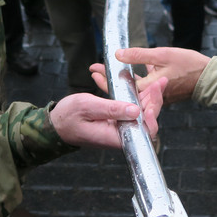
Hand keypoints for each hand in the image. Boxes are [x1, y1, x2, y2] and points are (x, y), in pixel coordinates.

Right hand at [50, 76, 166, 147]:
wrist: (55, 124)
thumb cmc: (68, 117)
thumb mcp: (88, 107)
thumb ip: (111, 109)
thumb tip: (136, 111)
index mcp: (115, 137)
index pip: (144, 131)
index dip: (153, 116)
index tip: (154, 96)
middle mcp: (120, 135)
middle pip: (146, 121)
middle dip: (154, 100)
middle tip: (161, 81)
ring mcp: (119, 128)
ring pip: (140, 114)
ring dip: (148, 96)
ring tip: (155, 79)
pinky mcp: (116, 121)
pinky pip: (132, 110)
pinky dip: (137, 96)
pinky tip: (142, 84)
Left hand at [91, 47, 210, 103]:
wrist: (209, 77)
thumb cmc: (188, 65)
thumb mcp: (162, 55)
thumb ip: (139, 56)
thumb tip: (118, 54)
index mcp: (149, 88)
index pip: (122, 86)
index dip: (105, 78)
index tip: (93, 69)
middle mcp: (152, 96)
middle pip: (125, 90)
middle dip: (109, 80)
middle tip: (95, 70)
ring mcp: (157, 96)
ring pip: (134, 89)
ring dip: (122, 79)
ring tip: (109, 69)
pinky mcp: (163, 94)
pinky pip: (145, 88)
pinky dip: (136, 80)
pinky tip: (132, 71)